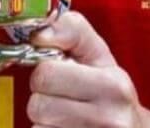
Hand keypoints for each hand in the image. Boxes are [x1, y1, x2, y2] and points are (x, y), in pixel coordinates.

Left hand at [27, 12, 146, 127]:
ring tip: (65, 116)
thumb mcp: (98, 53)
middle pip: (38, 106)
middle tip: (60, 98)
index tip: (58, 75)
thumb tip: (39, 34)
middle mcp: (109, 118)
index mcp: (111, 85)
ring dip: (45, 122)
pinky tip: (65, 127)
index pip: (46, 75)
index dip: (45, 73)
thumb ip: (70, 30)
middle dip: (42, 99)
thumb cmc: (111, 90)